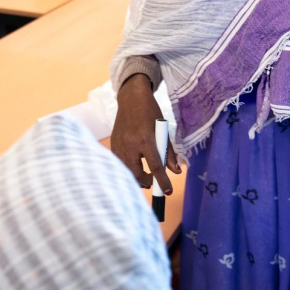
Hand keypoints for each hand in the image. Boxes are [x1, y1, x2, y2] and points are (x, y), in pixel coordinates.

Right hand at [111, 74, 180, 192]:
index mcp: (145, 139)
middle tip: (154, 181)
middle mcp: (130, 144)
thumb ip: (169, 152)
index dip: (162, 181)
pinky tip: (134, 164)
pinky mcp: (113, 144)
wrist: (131, 99)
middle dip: (146, 182)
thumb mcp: (163, 130)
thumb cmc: (150, 113)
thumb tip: (176, 171)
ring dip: (137, 177)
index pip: (155, 166)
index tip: (168, 191)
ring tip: (145, 174)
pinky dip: (128, 168)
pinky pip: (120, 163)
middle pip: (136, 174)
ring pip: (126, 171)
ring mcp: (119, 145)